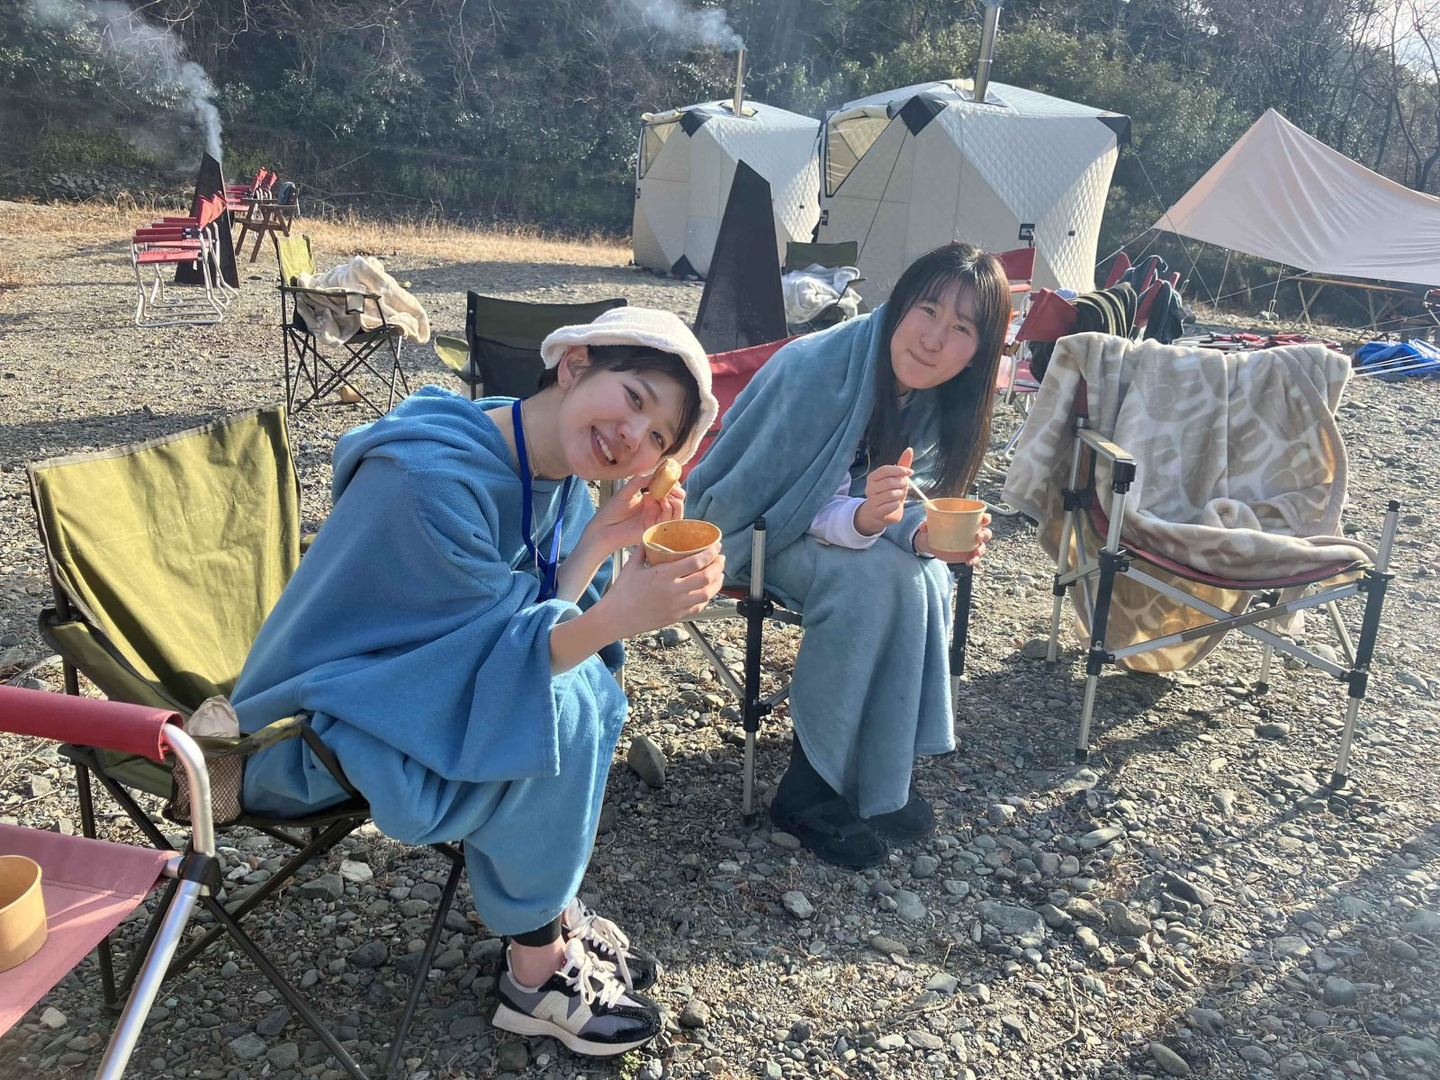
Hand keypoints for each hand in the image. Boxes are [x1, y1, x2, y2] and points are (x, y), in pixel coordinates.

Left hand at [583, 474, 684, 555]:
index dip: (671, 481)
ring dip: (676, 499)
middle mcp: (655, 508)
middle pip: (677, 499)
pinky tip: (662, 501)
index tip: (669, 474)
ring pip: (677, 509)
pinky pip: (669, 519)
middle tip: (671, 484)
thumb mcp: (625, 491)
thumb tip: (653, 474)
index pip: (668, 488)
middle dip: (677, 490)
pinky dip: (669, 508)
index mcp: (650, 498)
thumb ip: (639, 482)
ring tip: (667, 493)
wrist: (602, 529)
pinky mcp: (655, 528)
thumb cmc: (611, 512)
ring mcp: (656, 518)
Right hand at [595, 544, 725, 638]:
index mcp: (663, 575)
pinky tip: (707, 591)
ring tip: (719, 574)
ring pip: (706, 594)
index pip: (695, 562)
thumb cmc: (621, 592)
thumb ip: (644, 550)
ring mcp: (676, 606)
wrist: (615, 618)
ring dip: (717, 583)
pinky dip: (706, 598)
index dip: (710, 553)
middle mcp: (673, 591)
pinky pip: (698, 607)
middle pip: (706, 577)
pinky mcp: (676, 617)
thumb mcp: (632, 566)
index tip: (716, 546)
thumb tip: (652, 537)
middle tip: (720, 558)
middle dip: (718, 566)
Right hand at [854, 447, 914, 536]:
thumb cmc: (889, 493)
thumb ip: (902, 465)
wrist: (879, 514)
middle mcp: (869, 488)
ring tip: (899, 496)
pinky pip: (891, 506)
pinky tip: (895, 504)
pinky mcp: (876, 512)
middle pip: (889, 482)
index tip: (910, 473)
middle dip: (901, 484)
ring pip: (891, 494)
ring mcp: (871, 501)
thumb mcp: (896, 478)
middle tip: (904, 487)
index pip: (885, 470)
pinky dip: (897, 505)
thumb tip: (909, 449)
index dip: (899, 470)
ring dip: (900, 495)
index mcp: (872, 477)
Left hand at [914, 514, 992, 563]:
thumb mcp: (932, 524)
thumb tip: (923, 526)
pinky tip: (968, 561)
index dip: (986, 518)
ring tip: (975, 552)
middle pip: (986, 532)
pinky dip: (973, 560)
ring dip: (981, 549)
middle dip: (985, 534)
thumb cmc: (937, 528)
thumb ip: (928, 524)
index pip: (982, 518)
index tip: (984, 519)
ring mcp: (971, 544)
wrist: (931, 542)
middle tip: (978, 536)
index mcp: (968, 521)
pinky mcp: (967, 554)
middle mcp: (973, 532)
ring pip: (982, 546)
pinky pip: (974, 558)